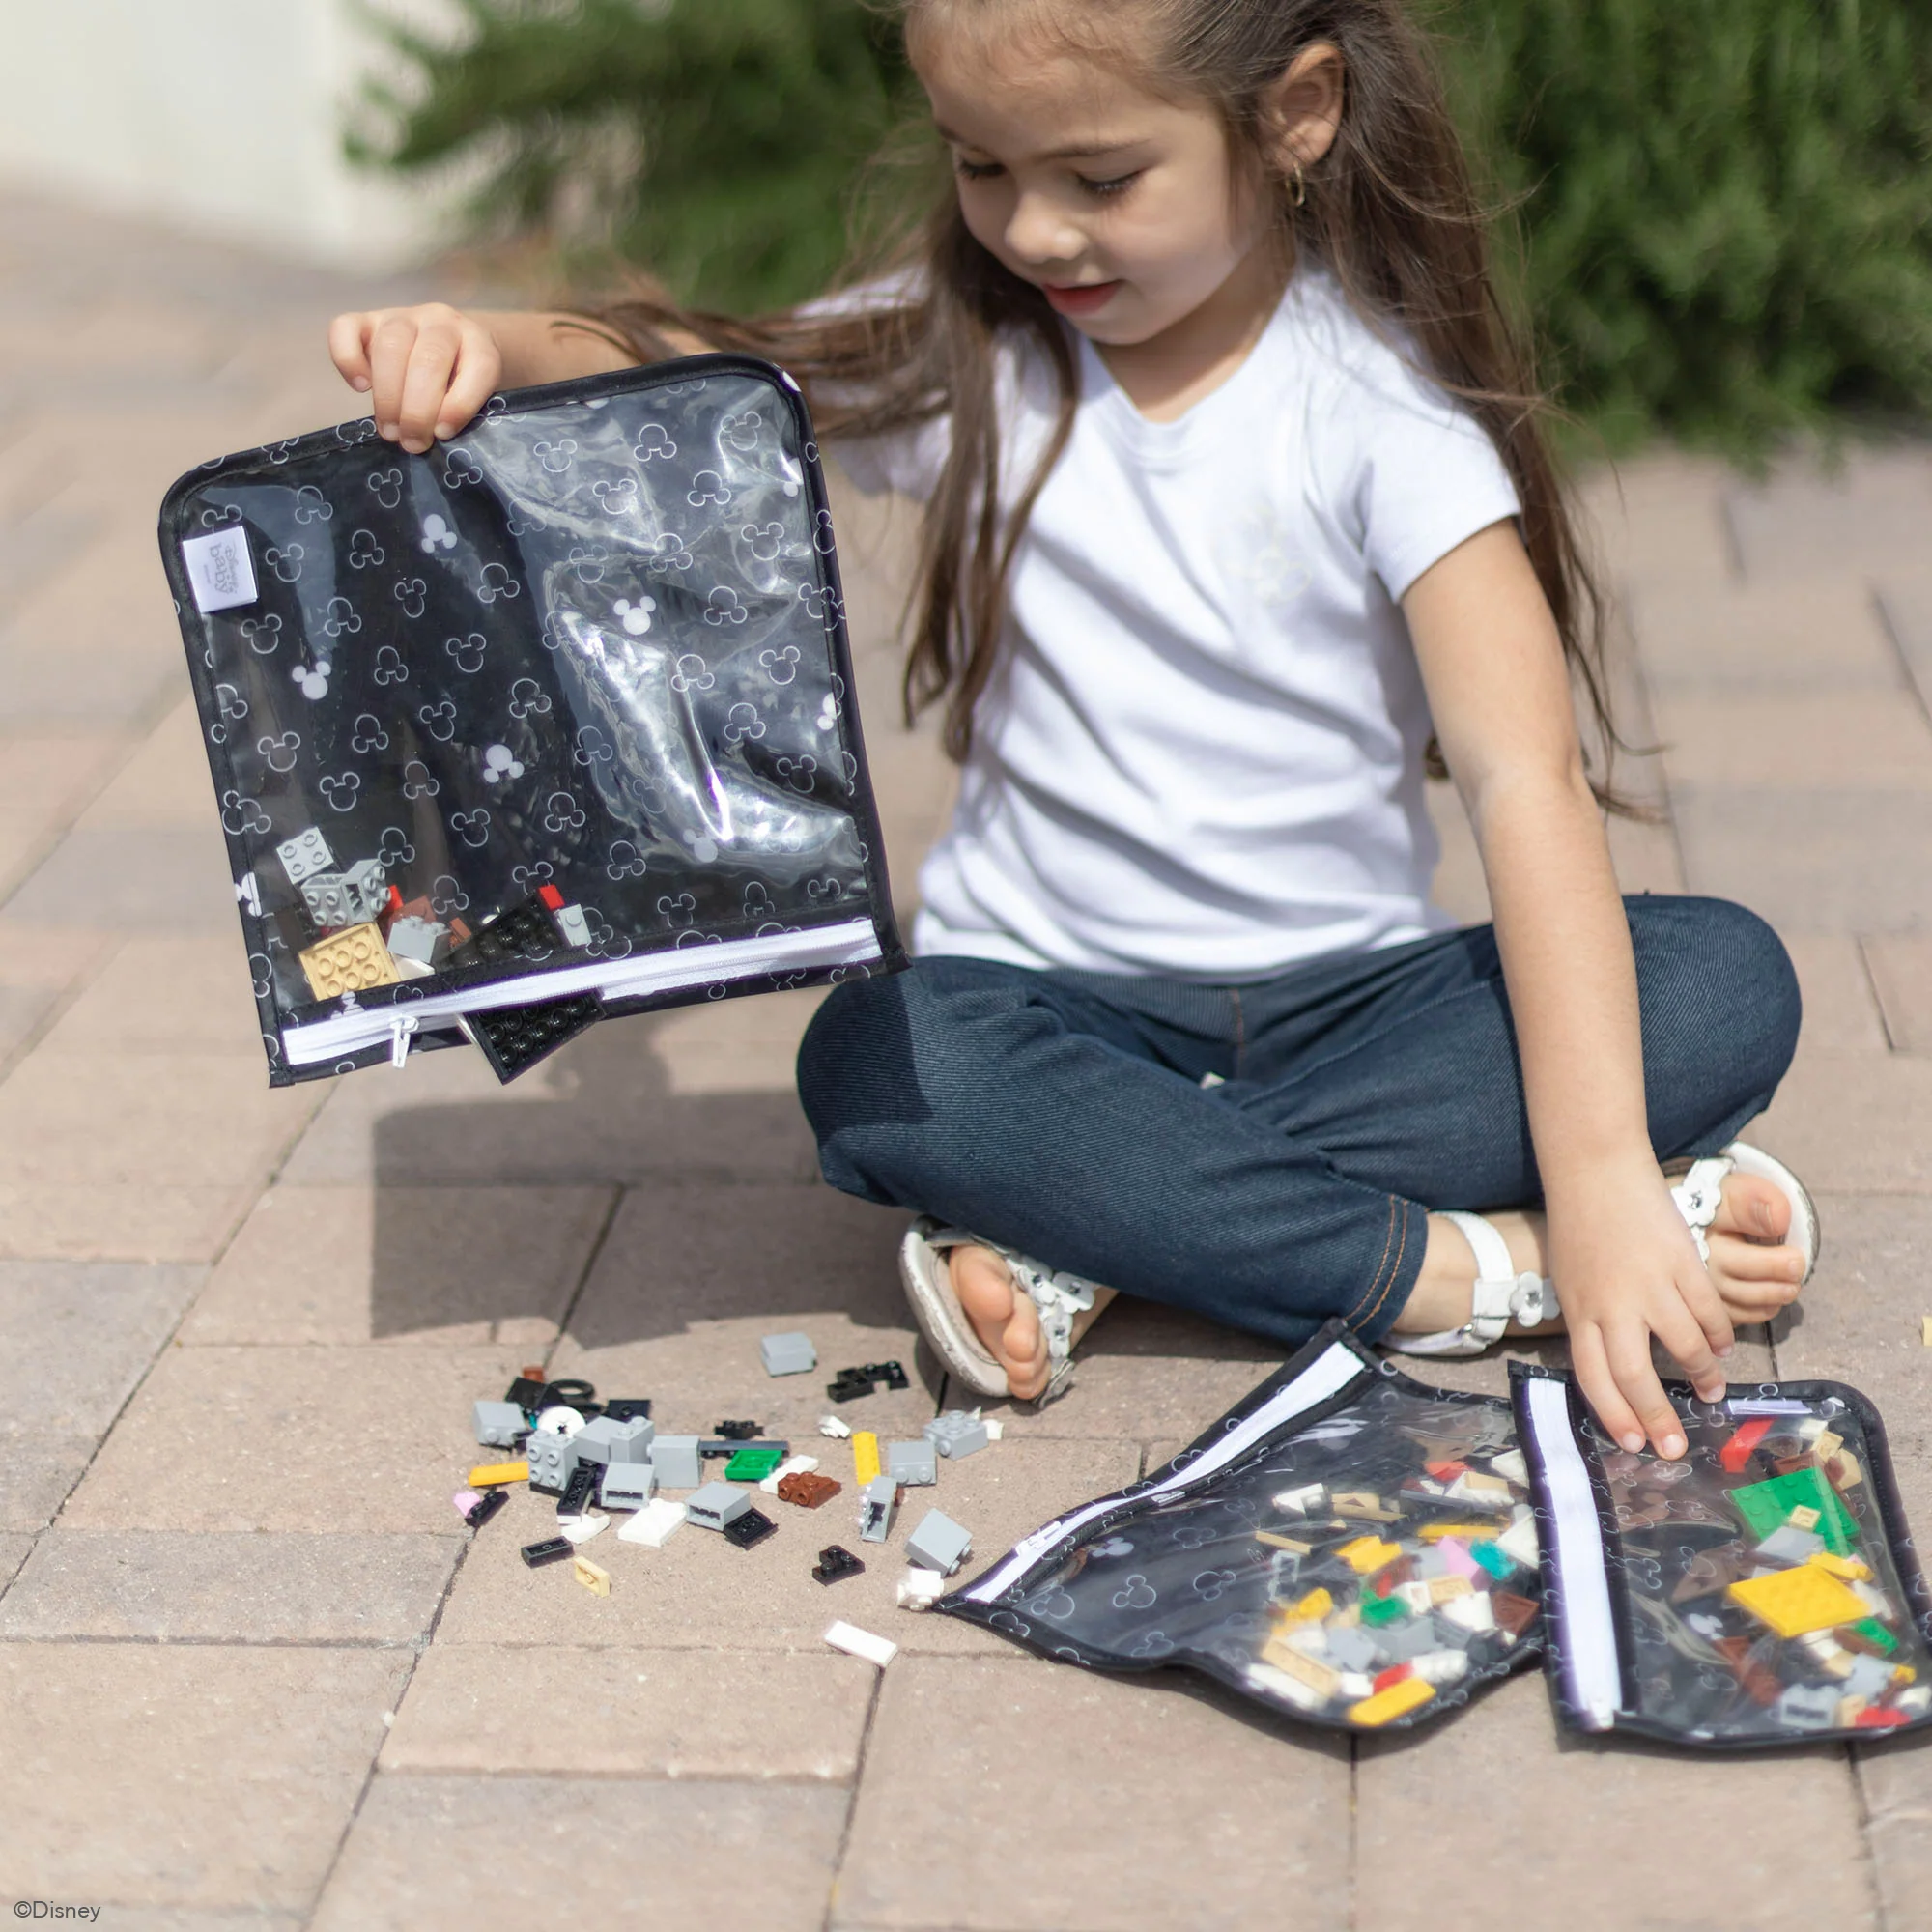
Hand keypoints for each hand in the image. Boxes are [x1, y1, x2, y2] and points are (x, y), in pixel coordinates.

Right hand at [328, 304, 503, 453]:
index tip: (443, 434)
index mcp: (478, 342)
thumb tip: (432, 434)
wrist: (449, 343)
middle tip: (411, 443)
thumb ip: (460, 409)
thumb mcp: (476, 396)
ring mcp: (402, 317)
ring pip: (390, 346)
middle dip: (417, 411)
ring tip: (390, 431)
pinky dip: (348, 359)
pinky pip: (346, 328)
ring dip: (387, 397)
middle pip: (428, 360)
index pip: (478, 367)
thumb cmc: (463, 381)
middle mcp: (440, 322)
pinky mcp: (367, 319)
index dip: (460, 404)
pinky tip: (361, 387)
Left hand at [1546, 1156, 1732, 1458]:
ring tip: (1713, 1389)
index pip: (1594, 1378)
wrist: (1595, 1169)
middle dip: (1659, 1419)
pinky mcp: (1682, 1262)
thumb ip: (1591, 1321)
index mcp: (1579, 1311)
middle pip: (1636, 1376)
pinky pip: (1709, 1312)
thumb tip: (1616, 1364)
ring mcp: (1650, 1284)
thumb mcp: (1570, 1280)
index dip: (1616, 1416)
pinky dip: (1719, 1335)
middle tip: (1678, 1446)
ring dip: (1703, 1375)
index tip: (1635, 1444)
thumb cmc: (1578, 1225)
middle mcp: (1612, 1304)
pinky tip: (1722, 1347)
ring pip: (1684, 1347)